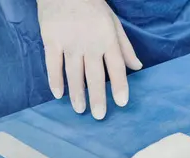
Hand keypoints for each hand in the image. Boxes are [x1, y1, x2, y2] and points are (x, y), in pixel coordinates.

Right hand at [38, 0, 141, 119]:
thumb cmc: (93, 6)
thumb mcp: (114, 23)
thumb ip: (125, 47)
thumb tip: (137, 67)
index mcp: (107, 39)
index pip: (116, 67)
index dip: (120, 86)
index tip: (121, 103)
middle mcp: (90, 44)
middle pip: (95, 75)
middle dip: (98, 97)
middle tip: (99, 116)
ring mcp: (69, 43)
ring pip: (74, 73)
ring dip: (77, 93)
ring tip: (80, 110)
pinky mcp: (51, 40)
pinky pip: (52, 64)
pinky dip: (55, 80)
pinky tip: (58, 94)